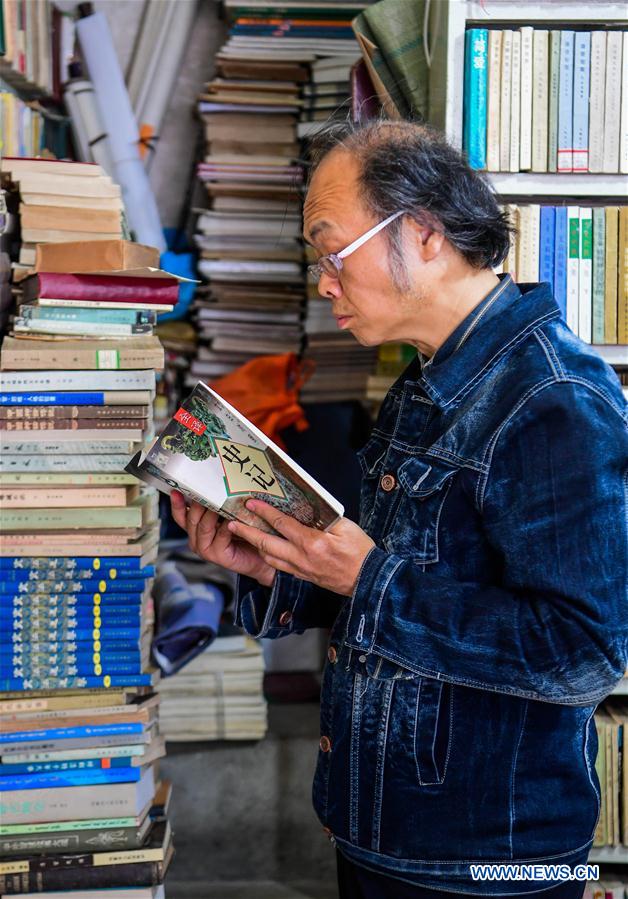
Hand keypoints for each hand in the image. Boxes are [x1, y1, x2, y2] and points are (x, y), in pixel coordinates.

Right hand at [170, 491, 275, 586]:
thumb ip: (218, 506)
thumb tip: (217, 485)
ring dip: (212, 513)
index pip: (181, 516)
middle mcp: (196, 540)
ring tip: (220, 500)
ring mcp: (205, 549)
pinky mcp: (217, 556)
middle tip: (207, 489)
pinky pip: (221, 535)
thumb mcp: (226, 517)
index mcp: (195, 529)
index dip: (177, 504)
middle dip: (198, 503)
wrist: (260, 556)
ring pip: (204, 527)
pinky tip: (233, 517)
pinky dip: (227, 525)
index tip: (177, 490)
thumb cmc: (244, 534)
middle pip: (191, 519)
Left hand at [226, 499, 375, 596]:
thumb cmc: (360, 552)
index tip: (251, 503)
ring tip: (243, 535)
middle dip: (247, 532)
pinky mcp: (303, 576)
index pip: (281, 524)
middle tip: (232, 524)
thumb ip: (325, 517)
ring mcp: (301, 569)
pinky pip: (279, 566)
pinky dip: (268, 556)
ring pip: (269, 558)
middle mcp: (301, 558)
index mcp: (312, 542)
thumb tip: (308, 508)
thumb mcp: (346, 527)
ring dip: (254, 545)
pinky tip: (264, 549)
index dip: (264, 512)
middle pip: (267, 544)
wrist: (368, 580)